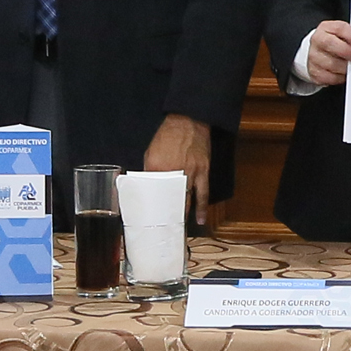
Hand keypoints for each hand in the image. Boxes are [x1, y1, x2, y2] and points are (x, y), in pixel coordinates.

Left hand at [143, 112, 214, 227]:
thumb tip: (147, 186)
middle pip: (168, 200)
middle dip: (165, 216)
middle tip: (162, 230)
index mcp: (155, 167)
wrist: (188, 120)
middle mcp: (172, 173)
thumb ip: (148, 170)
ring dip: (181, 216)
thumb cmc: (168, 135)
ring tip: (178, 229)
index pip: (150, 193)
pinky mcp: (202, 172)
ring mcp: (189, 173)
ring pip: (185, 200)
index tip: (146, 219)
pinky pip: (203, 194)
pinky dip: (201, 208)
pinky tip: (200, 219)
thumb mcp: (150, 152)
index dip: (149, 207)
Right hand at [303, 21, 350, 85]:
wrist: (318, 53)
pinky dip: (340, 77)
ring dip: (345, 67)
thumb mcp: (342, 35)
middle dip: (347, 52)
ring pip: (331, 64)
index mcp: (326, 28)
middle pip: (331, 44)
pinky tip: (344, 74)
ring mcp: (314, 56)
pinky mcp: (314, 71)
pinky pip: (330, 77)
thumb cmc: (334, 42)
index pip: (340, 28)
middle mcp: (317, 41)